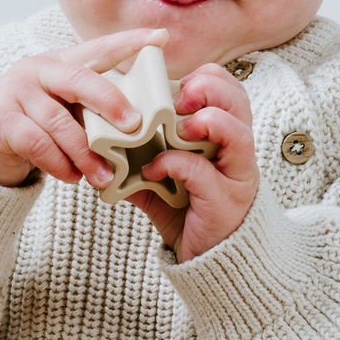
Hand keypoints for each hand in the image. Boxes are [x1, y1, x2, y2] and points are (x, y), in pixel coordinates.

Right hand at [0, 25, 174, 189]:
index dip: (130, 42)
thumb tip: (138, 129)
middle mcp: (37, 70)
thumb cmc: (36, 126)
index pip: (99, 48)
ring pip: (59, 122)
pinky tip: (71, 177)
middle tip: (134, 126)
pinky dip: (58, 163)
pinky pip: (37, 143)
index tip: (161, 37)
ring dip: (85, 153)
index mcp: (61, 63)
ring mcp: (15, 92)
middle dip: (110, 102)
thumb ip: (91, 110)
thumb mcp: (64, 109)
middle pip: (79, 79)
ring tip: (103, 175)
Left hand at [125, 62, 258, 261]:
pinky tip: (152, 170)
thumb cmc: (189, 213)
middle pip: (239, 102)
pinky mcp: (226, 202)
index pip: (230, 91)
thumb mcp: (161, 177)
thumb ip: (140, 155)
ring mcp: (237, 177)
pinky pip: (203, 173)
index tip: (177, 85)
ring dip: (205, 121)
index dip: (206, 79)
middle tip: (179, 97)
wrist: (210, 261)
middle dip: (209, 89)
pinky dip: (174, 164)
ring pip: (237, 134)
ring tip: (178, 126)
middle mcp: (238, 153)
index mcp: (227, 138)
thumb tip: (100, 138)